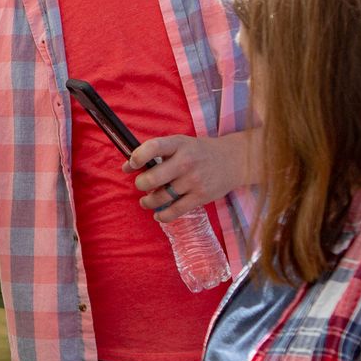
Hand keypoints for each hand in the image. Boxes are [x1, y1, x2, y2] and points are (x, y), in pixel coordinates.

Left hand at [128, 133, 248, 223]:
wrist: (234, 160)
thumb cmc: (200, 152)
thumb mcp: (180, 144)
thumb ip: (155, 153)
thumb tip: (126, 167)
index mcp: (179, 144)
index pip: (153, 147)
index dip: (137, 157)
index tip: (131, 164)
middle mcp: (186, 161)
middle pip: (153, 178)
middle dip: (141, 184)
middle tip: (142, 184)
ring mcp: (194, 180)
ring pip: (161, 197)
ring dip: (148, 202)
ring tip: (147, 201)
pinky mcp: (200, 197)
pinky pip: (175, 211)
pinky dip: (162, 216)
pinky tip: (159, 214)